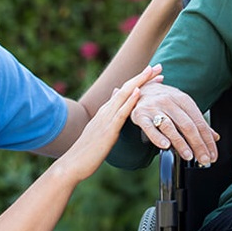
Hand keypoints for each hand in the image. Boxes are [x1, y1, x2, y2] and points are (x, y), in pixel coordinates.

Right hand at [61, 65, 160, 180]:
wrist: (72, 163)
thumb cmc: (88, 151)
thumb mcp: (100, 129)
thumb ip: (109, 114)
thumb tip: (116, 97)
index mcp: (106, 111)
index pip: (125, 91)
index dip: (140, 80)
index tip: (153, 73)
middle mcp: (106, 110)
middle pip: (127, 88)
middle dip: (143, 76)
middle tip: (159, 66)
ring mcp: (106, 119)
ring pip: (124, 95)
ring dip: (139, 82)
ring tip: (151, 72)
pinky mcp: (108, 130)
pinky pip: (121, 113)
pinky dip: (130, 101)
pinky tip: (139, 92)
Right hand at [130, 81, 218, 164]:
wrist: (141, 88)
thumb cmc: (164, 100)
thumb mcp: (182, 106)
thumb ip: (197, 122)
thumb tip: (214, 137)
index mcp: (183, 99)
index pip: (199, 122)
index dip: (207, 140)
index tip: (212, 155)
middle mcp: (169, 101)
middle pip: (187, 125)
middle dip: (198, 144)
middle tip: (203, 159)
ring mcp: (154, 108)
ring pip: (170, 127)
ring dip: (181, 143)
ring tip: (189, 156)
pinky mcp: (140, 115)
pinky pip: (149, 127)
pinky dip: (157, 137)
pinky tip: (165, 146)